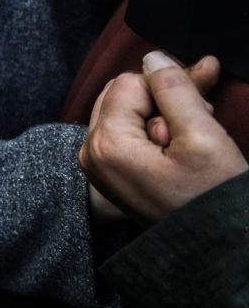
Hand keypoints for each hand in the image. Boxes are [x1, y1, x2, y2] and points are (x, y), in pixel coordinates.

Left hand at [80, 51, 245, 224]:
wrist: (217, 251)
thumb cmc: (213, 199)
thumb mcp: (202, 138)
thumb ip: (174, 90)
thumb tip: (151, 56)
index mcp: (106, 144)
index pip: (131, 83)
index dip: (169, 84)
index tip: (204, 92)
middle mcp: (91, 153)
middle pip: (123, 94)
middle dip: (165, 95)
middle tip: (205, 111)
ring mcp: (98, 164)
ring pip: (128, 111)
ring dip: (166, 112)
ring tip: (196, 134)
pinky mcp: (111, 171)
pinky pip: (129, 132)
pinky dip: (158, 128)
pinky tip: (185, 140)